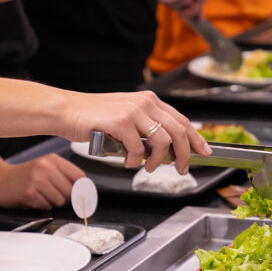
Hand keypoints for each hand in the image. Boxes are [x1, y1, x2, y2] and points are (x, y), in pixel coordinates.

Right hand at [0, 154, 84, 208]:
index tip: (81, 195)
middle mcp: (45, 167)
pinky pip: (47, 206)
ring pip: (60, 201)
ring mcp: (37, 180)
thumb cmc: (23, 176)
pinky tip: (33, 199)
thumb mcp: (44, 167)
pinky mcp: (30, 193)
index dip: (82, 188)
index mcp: (52, 159)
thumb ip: (63, 175)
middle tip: (52, 194)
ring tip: (41, 195)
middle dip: (65, 197)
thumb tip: (84, 190)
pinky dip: (42, 206)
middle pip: (71, 191)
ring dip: (52, 203)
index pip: (79, 176)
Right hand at [59, 90, 210, 173]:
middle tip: (180, 169)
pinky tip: (127, 162)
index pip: (182, 120)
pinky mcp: (120, 122)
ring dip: (157, 161)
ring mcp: (133, 111)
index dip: (196, 138)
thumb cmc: (95, 118)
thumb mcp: (127, 117)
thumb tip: (166, 151)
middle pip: (179, 132)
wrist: (67, 111)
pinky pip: (138, 149)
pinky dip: (134, 161)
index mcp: (149, 100)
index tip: (204, 152)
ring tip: (148, 168)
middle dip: (184, 155)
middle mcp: (145, 103)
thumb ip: (146, 128)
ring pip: (162, 142)